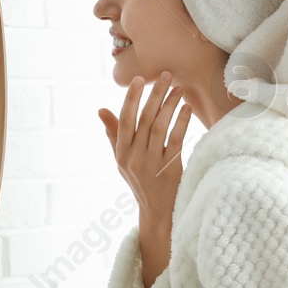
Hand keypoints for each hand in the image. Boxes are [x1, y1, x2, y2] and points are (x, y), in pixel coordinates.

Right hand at [98, 71, 191, 225]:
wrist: (157, 212)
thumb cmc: (140, 182)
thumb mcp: (122, 161)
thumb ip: (113, 135)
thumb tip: (101, 110)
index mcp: (122, 154)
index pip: (125, 121)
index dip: (131, 99)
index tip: (138, 80)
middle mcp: (134, 158)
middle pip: (144, 120)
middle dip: (155, 95)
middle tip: (165, 75)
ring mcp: (151, 164)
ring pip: (159, 127)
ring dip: (169, 105)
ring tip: (178, 88)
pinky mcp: (169, 169)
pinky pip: (175, 140)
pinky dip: (181, 122)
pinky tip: (186, 108)